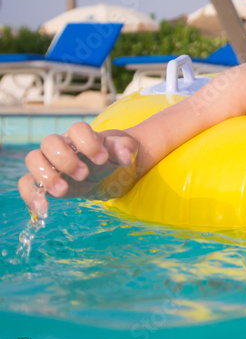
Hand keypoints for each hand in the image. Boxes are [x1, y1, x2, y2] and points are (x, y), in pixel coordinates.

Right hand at [19, 122, 137, 216]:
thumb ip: (125, 148)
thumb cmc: (111, 155)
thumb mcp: (123, 149)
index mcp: (81, 135)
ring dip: (45, 175)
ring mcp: (49, 162)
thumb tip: (125, 155)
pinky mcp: (43, 181)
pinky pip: (26, 183)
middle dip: (65, 160)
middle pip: (50, 142)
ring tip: (63, 190)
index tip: (103, 159)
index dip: (88, 143)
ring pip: (33, 159)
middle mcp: (61, 145)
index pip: (77, 129)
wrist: (103, 169)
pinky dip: (30, 196)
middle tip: (84, 175)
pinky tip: (42, 209)